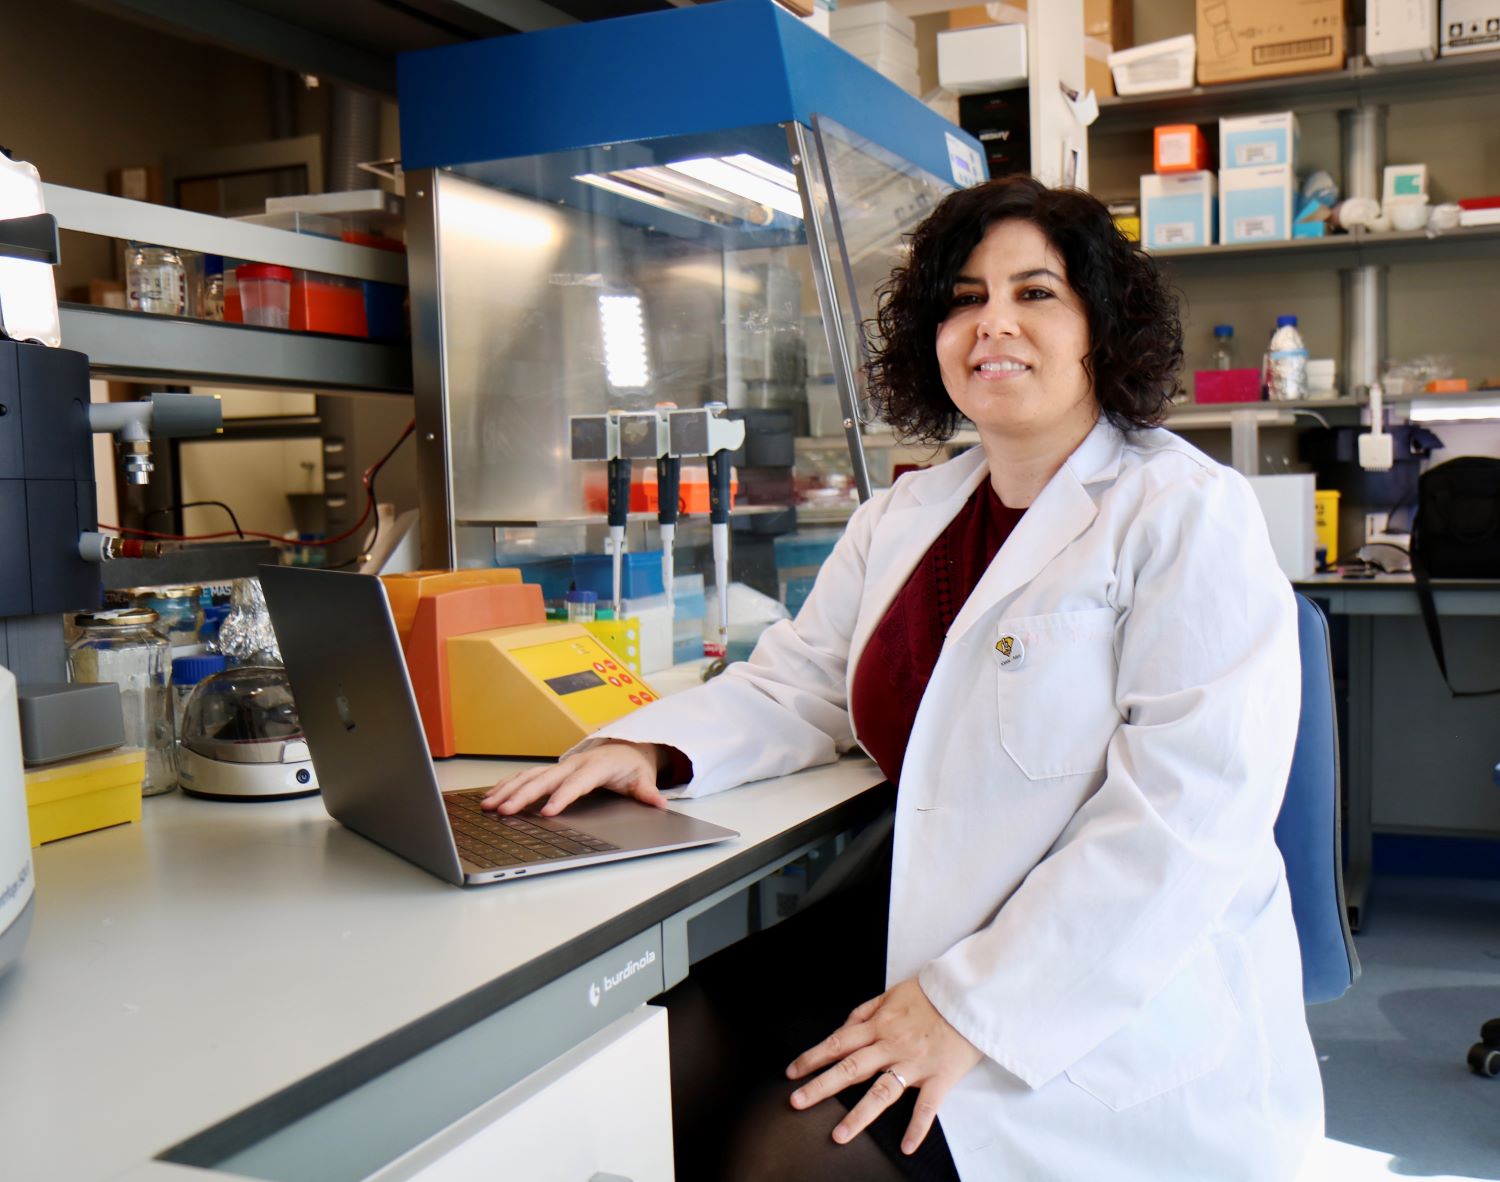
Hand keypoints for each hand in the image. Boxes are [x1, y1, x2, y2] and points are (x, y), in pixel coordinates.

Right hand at [481, 740, 669, 817]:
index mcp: (595, 767)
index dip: (562, 797)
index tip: (548, 812)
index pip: (576, 784)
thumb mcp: (643, 779)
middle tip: (504, 811)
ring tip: (489, 805)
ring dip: (508, 790)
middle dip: (523, 795)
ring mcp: (561, 765)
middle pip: (545, 779)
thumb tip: (660, 802)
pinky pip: (526, 776)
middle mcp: (574, 764)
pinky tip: (491, 796)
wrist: (625, 748)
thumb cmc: (631, 766)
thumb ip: (648, 792)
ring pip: (530, 776)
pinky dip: (508, 785)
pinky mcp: (552, 770)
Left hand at [785, 977, 981, 1155]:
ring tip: (839, 1135)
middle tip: (797, 1102)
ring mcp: (915, 1062)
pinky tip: (907, 1146)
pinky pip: (927, 1106)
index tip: (793, 1072)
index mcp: (880, 1024)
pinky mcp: (940, 1076)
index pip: (838, 1042)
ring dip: (859, 1115)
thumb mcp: (893, 993)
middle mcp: (892, 1044)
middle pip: (851, 1068)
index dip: (813, 1057)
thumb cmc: (932, 994)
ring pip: (882, 1091)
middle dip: (821, 1086)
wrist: (971, 994)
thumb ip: (866, 1011)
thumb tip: (844, 1028)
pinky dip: (917, 1127)